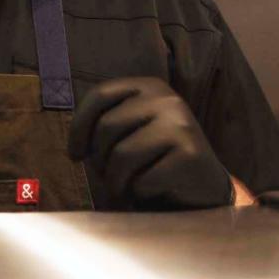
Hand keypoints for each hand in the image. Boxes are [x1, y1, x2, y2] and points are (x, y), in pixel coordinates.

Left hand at [68, 77, 232, 209]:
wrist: (204, 186)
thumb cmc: (155, 157)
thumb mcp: (130, 129)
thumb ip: (104, 123)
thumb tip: (74, 145)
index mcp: (148, 86)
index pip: (99, 95)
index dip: (78, 126)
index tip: (74, 154)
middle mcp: (167, 100)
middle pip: (106, 127)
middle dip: (99, 160)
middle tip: (109, 176)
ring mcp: (181, 125)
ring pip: (122, 156)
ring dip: (116, 180)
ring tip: (127, 186)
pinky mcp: (191, 155)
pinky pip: (144, 180)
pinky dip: (140, 192)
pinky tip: (153, 190)